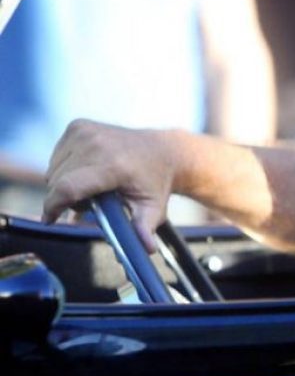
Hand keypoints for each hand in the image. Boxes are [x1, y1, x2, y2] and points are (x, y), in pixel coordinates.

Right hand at [43, 120, 175, 251]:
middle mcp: (96, 143)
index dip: (53, 207)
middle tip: (92, 205)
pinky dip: (65, 168)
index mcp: (113, 164)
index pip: (67, 188)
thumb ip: (144, 228)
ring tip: (94, 188)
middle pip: (58, 182)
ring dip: (65, 184)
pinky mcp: (78, 126)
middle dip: (66, 200)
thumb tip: (146, 249)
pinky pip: (57, 156)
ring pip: (54, 170)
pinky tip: (88, 171)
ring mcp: (85, 131)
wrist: (163, 151)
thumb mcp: (153, 208)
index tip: (50, 221)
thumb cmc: (155, 183)